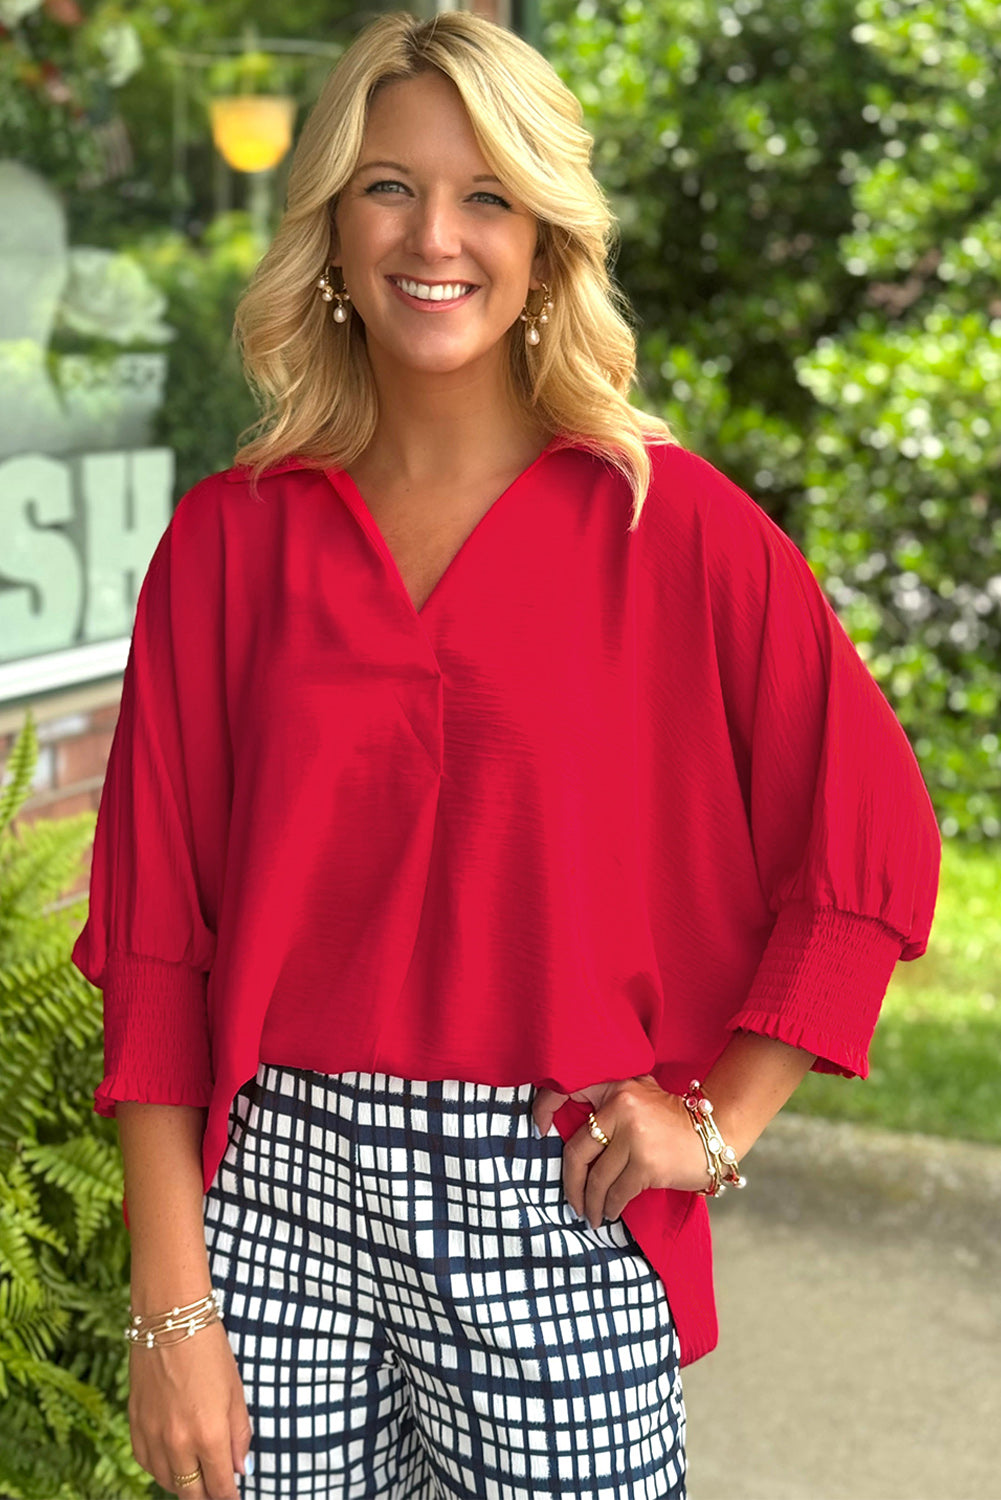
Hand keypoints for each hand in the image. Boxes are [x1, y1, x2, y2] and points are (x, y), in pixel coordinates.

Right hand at [128, 1319, 251, 1498]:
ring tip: (197, 1476)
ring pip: (166, 1481)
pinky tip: (172, 1461)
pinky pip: (146, 1463)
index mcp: (209, 1433)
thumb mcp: (236, 1390)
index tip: (234, 1497)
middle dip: (206, 1496)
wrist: (170, 1319)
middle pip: (191, 1492)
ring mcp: (152, 1435)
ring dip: (183, 1484)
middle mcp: (178, 1441)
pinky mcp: (134, 1425)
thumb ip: (239, 1434)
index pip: (219, 1486)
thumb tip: (240, 1468)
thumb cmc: (209, 1349)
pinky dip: (160, 1469)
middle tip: (216, 1490)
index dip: (228, 1496)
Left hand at [531, 1073, 711, 1227]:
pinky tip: (611, 1212)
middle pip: (578, 1151)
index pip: (569, 1090)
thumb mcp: (641, 1096)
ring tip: (592, 1215)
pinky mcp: (647, 1163)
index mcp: (617, 1088)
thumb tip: (569, 1129)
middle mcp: (622, 1108)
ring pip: (597, 1178)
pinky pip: (617, 1192)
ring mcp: (634, 1136)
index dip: (544, 1108)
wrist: (717, 1133)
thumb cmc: (674, 1120)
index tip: (537, 1129)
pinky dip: (611, 1206)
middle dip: (571, 1183)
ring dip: (591, 1203)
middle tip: (573, 1202)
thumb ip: (610, 1104)